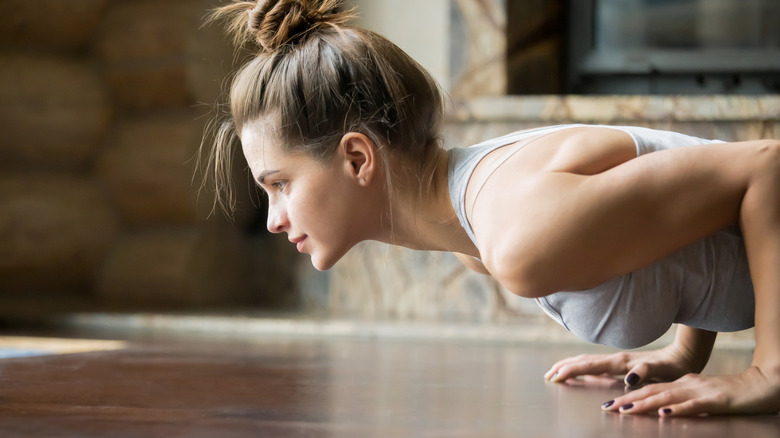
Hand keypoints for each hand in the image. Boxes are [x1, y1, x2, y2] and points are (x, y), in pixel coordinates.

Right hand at [544, 344, 701, 386]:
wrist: (683, 356)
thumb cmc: (672, 367)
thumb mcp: (662, 370)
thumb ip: (644, 371)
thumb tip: (629, 376)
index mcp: (621, 362)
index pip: (589, 366)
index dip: (571, 371)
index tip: (555, 377)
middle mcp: (616, 359)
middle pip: (583, 361)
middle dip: (564, 367)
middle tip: (547, 375)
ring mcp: (617, 360)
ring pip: (587, 361)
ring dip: (570, 366)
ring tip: (556, 371)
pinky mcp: (621, 363)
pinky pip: (595, 365)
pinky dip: (583, 368)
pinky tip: (581, 372)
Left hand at [600, 366, 779, 415]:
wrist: (761, 384)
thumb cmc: (731, 393)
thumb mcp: (700, 394)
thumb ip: (682, 398)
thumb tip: (662, 408)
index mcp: (682, 382)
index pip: (650, 389)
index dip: (628, 396)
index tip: (608, 404)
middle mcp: (687, 384)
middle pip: (653, 391)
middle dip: (628, 399)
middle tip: (607, 407)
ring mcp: (701, 391)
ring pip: (668, 397)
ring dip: (645, 404)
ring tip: (626, 410)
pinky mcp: (716, 400)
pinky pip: (694, 405)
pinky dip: (678, 410)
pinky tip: (665, 414)